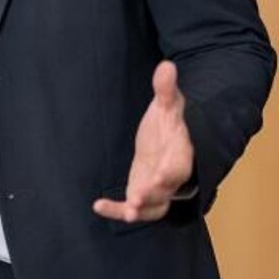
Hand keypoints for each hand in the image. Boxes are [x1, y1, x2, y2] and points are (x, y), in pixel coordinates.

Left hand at [92, 60, 194, 223]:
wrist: (171, 140)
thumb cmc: (171, 123)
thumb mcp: (168, 104)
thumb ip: (166, 89)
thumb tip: (167, 65)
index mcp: (180, 153)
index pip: (179, 165)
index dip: (171, 171)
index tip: (161, 175)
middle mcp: (171, 175)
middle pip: (166, 190)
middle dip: (153, 194)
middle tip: (138, 199)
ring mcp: (158, 188)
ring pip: (154, 207)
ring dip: (139, 210)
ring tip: (125, 213)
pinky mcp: (142, 193)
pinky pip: (132, 207)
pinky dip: (116, 210)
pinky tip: (98, 206)